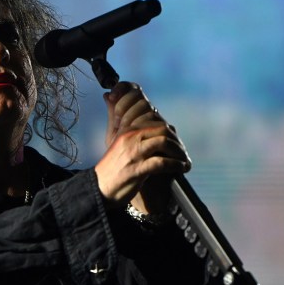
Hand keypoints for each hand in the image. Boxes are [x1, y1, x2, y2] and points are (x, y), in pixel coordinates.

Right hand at [94, 82, 190, 211]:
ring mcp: (133, 153)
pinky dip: (176, 165)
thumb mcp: (111, 138)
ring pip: (163, 142)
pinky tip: (181, 169)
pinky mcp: (136, 170)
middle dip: (177, 141)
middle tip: (182, 152)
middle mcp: (129, 138)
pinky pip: (161, 163)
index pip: (151, 116)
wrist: (99, 189)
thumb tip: (108, 94)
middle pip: (162, 128)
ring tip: (184, 160)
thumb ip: (114, 117)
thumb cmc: (110, 166)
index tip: (174, 139)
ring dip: (179, 152)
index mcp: (125, 129)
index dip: (169, 128)